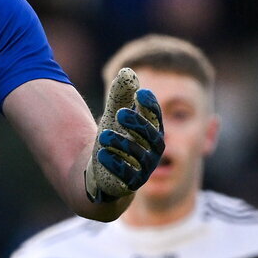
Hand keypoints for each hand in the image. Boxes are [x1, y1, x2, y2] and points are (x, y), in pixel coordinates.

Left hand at [85, 68, 164, 202]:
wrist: (103, 173)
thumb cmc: (113, 140)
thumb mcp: (114, 116)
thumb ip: (121, 96)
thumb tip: (127, 72)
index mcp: (151, 131)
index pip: (156, 117)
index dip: (151, 106)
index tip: (140, 93)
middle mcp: (152, 151)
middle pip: (152, 137)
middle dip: (138, 124)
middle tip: (120, 112)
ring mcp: (143, 170)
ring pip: (139, 156)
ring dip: (122, 143)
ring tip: (102, 134)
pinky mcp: (129, 185)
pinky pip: (128, 176)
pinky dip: (116, 165)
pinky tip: (101, 154)